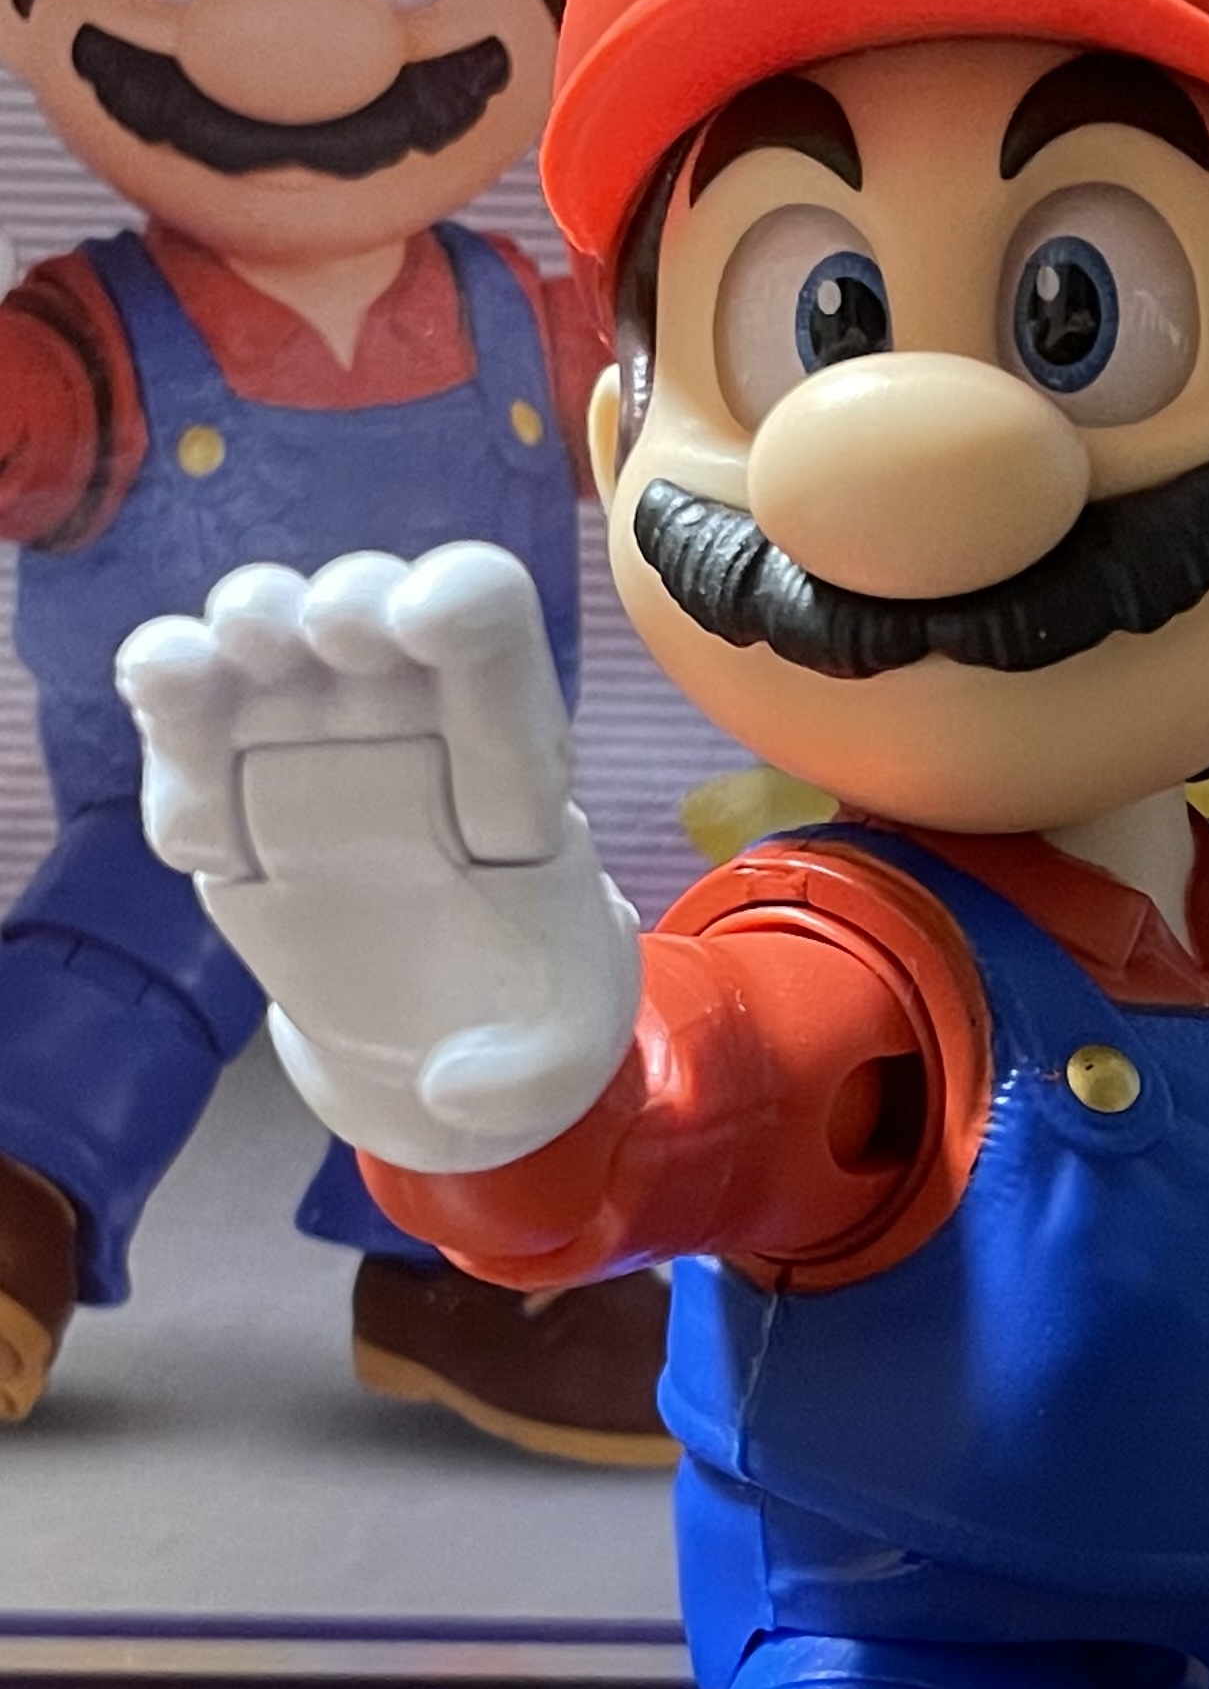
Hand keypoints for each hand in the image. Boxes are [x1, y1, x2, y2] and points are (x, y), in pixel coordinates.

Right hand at [117, 544, 640, 1173]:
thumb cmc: (521, 1017)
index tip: (427, 619)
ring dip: (243, 624)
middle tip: (325, 631)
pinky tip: (175, 775)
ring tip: (217, 658)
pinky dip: (166, 709)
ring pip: (267, 635)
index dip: (463, 603)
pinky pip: (184, 720)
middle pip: (372, 608)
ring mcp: (305, 741)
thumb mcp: (563, 1060)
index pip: (496, 637)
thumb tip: (453, 1087)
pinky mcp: (222, 784)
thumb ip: (530, 1078)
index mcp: (510, 760)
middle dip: (346, 600)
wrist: (428, 1041)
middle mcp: (407, 720)